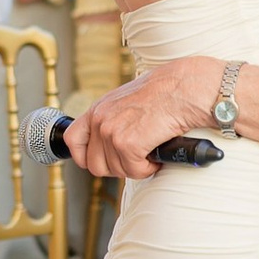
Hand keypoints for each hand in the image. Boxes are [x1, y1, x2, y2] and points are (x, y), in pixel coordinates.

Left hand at [69, 58, 225, 179]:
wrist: (186, 87)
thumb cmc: (167, 91)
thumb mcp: (129, 101)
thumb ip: (115, 118)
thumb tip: (113, 144)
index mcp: (99, 108)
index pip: (73, 141)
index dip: (85, 157)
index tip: (103, 160)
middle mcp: (100, 119)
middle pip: (95, 165)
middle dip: (117, 166)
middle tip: (136, 157)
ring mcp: (111, 132)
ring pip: (116, 171)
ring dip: (136, 166)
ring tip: (150, 150)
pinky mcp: (128, 144)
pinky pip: (134, 171)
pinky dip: (148, 167)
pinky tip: (157, 154)